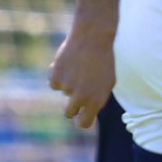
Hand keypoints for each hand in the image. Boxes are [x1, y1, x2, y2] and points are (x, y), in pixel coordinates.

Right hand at [49, 16, 115, 130]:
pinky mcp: (55, 77)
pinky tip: (68, 64)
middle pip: (69, 112)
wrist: (93, 38)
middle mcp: (81, 97)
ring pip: (64, 92)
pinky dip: (59, 75)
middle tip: (76, 93)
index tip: (80, 118)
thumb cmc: (103, 60)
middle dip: (71, 107)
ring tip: (79, 69)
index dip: (81, 121)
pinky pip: (54, 83)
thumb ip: (97, 97)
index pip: (84, 123)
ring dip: (69, 84)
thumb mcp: (107, 81)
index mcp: (97, 100)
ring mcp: (67, 88)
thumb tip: (86, 112)